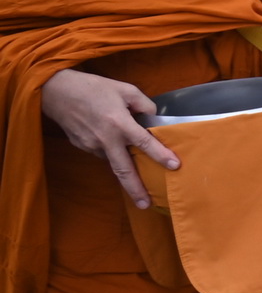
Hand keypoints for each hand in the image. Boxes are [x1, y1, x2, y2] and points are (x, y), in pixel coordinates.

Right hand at [40, 70, 176, 208]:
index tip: (174, 166)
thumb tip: (153, 118)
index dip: (160, 155)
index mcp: (119, 123)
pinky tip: (115, 148)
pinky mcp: (81, 146)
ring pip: (113, 162)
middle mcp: (106, 139)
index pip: (144, 142)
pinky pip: (102, 153)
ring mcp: (91, 145)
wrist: (57, 92)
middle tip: (146, 204)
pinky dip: (111, 154)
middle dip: (135, 189)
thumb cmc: (93, 88)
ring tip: (137, 181)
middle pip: (123, 170)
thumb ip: (144, 104)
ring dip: (125, 170)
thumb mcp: (125, 89)